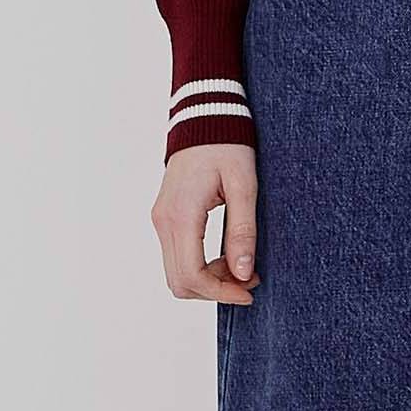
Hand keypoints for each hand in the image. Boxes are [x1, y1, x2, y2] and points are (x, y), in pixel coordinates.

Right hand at [151, 143, 259, 304]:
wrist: (205, 117)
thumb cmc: (227, 146)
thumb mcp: (244, 186)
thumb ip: (242, 230)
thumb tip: (242, 272)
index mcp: (181, 215)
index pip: (192, 275)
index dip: (221, 293)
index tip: (248, 292)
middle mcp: (163, 221)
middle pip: (180, 282)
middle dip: (216, 290)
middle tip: (249, 279)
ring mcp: (161, 220)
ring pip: (177, 274)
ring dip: (209, 281)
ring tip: (241, 266)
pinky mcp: (165, 218)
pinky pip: (178, 258)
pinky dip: (202, 268)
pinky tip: (227, 256)